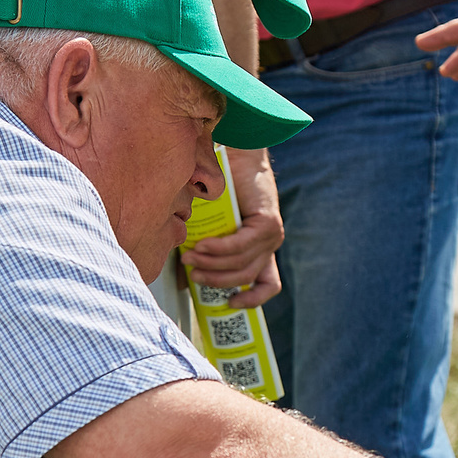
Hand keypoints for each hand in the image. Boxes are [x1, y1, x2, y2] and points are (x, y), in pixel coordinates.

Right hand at [183, 150, 282, 307]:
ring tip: (190, 258)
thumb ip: (204, 251)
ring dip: (212, 264)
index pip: (269, 284)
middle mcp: (269, 245)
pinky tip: (202, 245)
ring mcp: (271, 236)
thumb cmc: (220, 189)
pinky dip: (219, 249)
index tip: (230, 303)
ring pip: (241, 263)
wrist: (236, 154)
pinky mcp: (268, 224)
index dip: (252, 299)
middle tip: (192, 273)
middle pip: (246, 276)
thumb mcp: (211, 227)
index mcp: (260, 249)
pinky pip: (241, 245)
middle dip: (216, 280)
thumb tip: (185, 280)